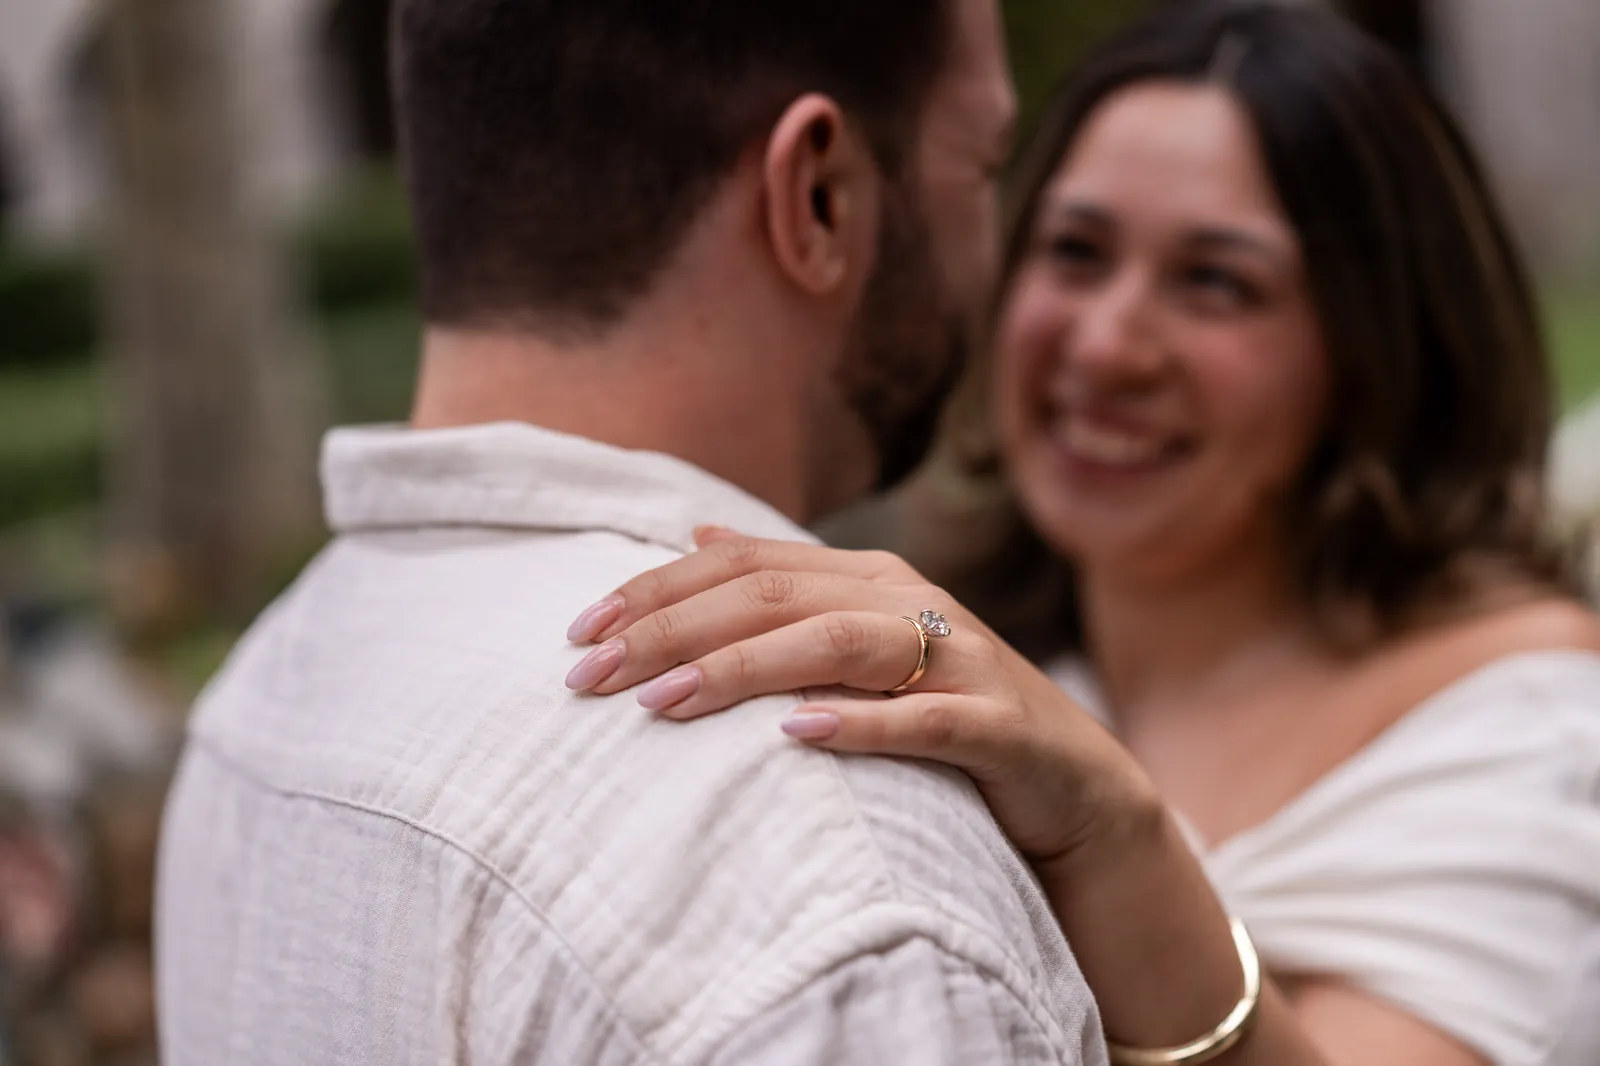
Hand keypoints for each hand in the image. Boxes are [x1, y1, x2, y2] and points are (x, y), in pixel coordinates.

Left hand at [563, 528, 1151, 865]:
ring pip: (837, 641)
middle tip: (591, 673)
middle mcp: (911, 600)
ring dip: (742, 669)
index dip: (658, 588)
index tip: (580, 630)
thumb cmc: (947, 714)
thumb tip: (696, 531)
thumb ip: (788, 586)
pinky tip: (794, 736)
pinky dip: (859, 722)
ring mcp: (961, 659)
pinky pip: (925, 718)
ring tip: (661, 701)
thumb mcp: (862, 642)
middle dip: (672, 628)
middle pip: (775, 594)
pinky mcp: (1000, 725)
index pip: (744, 562)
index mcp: (870, 576)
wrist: (1073, 784)